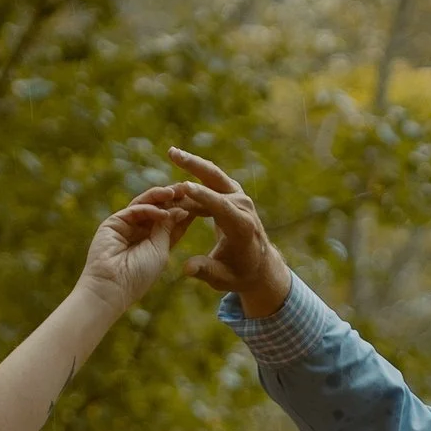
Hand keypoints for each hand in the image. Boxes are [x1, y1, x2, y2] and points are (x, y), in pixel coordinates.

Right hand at [77, 188, 195, 319]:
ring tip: (177, 191)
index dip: (185, 210)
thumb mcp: (161, 249)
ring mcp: (127, 225)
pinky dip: (149, 208)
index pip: (172, 221)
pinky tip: (163, 212)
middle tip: (189, 188)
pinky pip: (134, 209)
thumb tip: (181, 209)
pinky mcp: (114, 222)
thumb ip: (168, 228)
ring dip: (161, 197)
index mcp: (154, 242)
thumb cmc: (140, 275)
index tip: (202, 200)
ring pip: (146, 205)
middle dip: (174, 199)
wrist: (113, 287)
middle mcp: (140, 232)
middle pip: (159, 209)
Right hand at [163, 148, 291, 318]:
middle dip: (194, 166)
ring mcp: (239, 197)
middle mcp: (242, 206)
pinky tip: (180, 163)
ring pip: (213, 176)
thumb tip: (187, 269)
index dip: (202, 196)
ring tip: (172, 152)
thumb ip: (205, 271)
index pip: (220, 206)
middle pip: (217, 180)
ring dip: (193, 164)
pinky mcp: (233, 195)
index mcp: (241, 226)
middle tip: (172, 153)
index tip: (185, 187)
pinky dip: (196, 173)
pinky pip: (212, 181)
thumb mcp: (222, 278)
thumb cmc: (239, 273)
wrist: (259, 264)